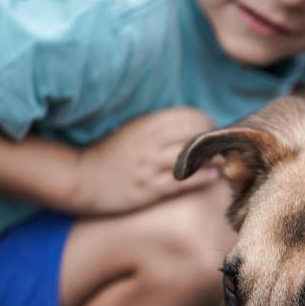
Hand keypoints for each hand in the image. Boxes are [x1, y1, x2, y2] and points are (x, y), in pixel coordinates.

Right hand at [72, 107, 219, 214]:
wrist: (81, 178)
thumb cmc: (109, 155)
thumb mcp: (131, 131)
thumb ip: (156, 126)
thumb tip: (187, 124)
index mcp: (145, 125)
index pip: (185, 116)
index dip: (204, 121)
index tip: (212, 128)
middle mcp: (149, 143)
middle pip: (193, 134)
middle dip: (212, 139)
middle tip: (221, 145)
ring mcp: (149, 167)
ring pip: (190, 158)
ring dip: (212, 158)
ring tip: (223, 160)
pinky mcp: (149, 189)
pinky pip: (182, 182)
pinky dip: (202, 178)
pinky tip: (214, 176)